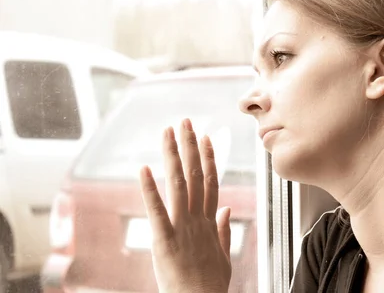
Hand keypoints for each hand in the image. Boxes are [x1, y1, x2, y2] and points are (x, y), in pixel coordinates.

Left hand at [140, 119, 231, 292]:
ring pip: (179, 185)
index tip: (206, 138)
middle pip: (196, 175)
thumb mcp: (223, 257)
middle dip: (190, 146)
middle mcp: (197, 220)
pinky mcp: (164, 241)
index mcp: (210, 224)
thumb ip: (224, 231)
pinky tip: (143, 169)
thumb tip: (226, 209)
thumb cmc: (210, 287)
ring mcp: (182, 228)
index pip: (211, 183)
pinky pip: (156, 211)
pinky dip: (149, 189)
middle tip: (186, 122)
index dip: (208, 158)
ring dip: (174, 156)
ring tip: (169, 132)